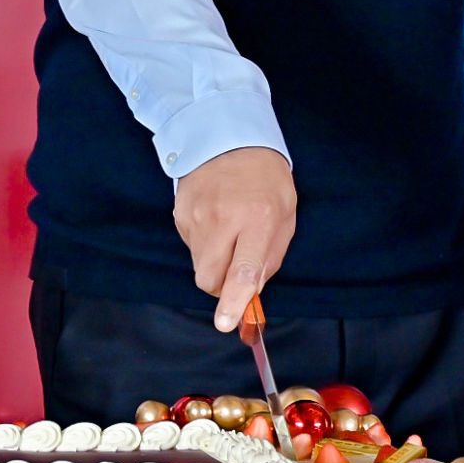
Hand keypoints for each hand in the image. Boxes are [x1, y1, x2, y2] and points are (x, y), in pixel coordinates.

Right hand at [174, 146, 296, 332]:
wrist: (227, 139)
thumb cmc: (265, 180)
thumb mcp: (284, 215)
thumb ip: (270, 256)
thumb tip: (252, 292)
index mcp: (257, 219)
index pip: (242, 270)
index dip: (235, 301)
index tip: (227, 323)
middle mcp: (222, 219)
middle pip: (210, 277)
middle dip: (222, 287)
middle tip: (236, 272)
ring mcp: (195, 216)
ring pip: (199, 265)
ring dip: (214, 263)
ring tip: (228, 235)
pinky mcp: (179, 214)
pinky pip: (190, 246)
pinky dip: (204, 244)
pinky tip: (215, 222)